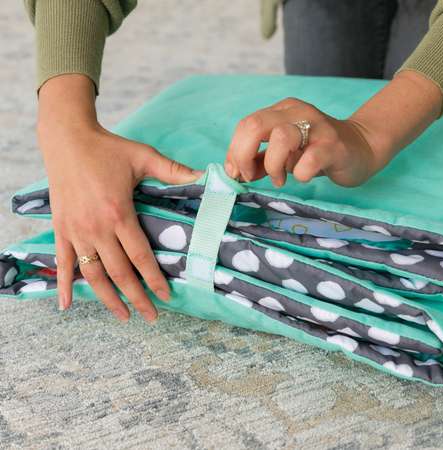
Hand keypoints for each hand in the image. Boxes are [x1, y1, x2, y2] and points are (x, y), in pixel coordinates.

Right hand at [38, 75, 201, 322]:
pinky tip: (67, 305)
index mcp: (119, 213)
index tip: (166, 297)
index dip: (154, 279)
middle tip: (151, 316)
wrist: (67, 138)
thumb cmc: (108, 148)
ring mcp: (76, 230)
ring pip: (92, 274)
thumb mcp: (144, 157)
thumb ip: (174, 171)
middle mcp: (96, 228)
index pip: (140, 256)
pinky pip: (62, 261)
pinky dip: (64, 284)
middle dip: (136, 297)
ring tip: (122, 315)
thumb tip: (205, 177)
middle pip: (119, 272)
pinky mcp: (61, 228)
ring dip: (107, 298)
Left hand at [225, 70, 442, 187]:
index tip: (238, 173)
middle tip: (251, 176)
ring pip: (280, 138)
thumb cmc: (316, 152)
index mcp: (281, 111)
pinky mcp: (333, 145)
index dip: (235, 152)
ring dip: (273, 166)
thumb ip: (259, 160)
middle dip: (244, 156)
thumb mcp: (283, 154)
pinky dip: (299, 173)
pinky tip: (302, 176)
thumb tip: (233, 172)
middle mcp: (297, 112)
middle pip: (255, 125)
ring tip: (279, 179)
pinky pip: (308, 160)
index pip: (245, 125)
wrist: (362, 148)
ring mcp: (317, 126)